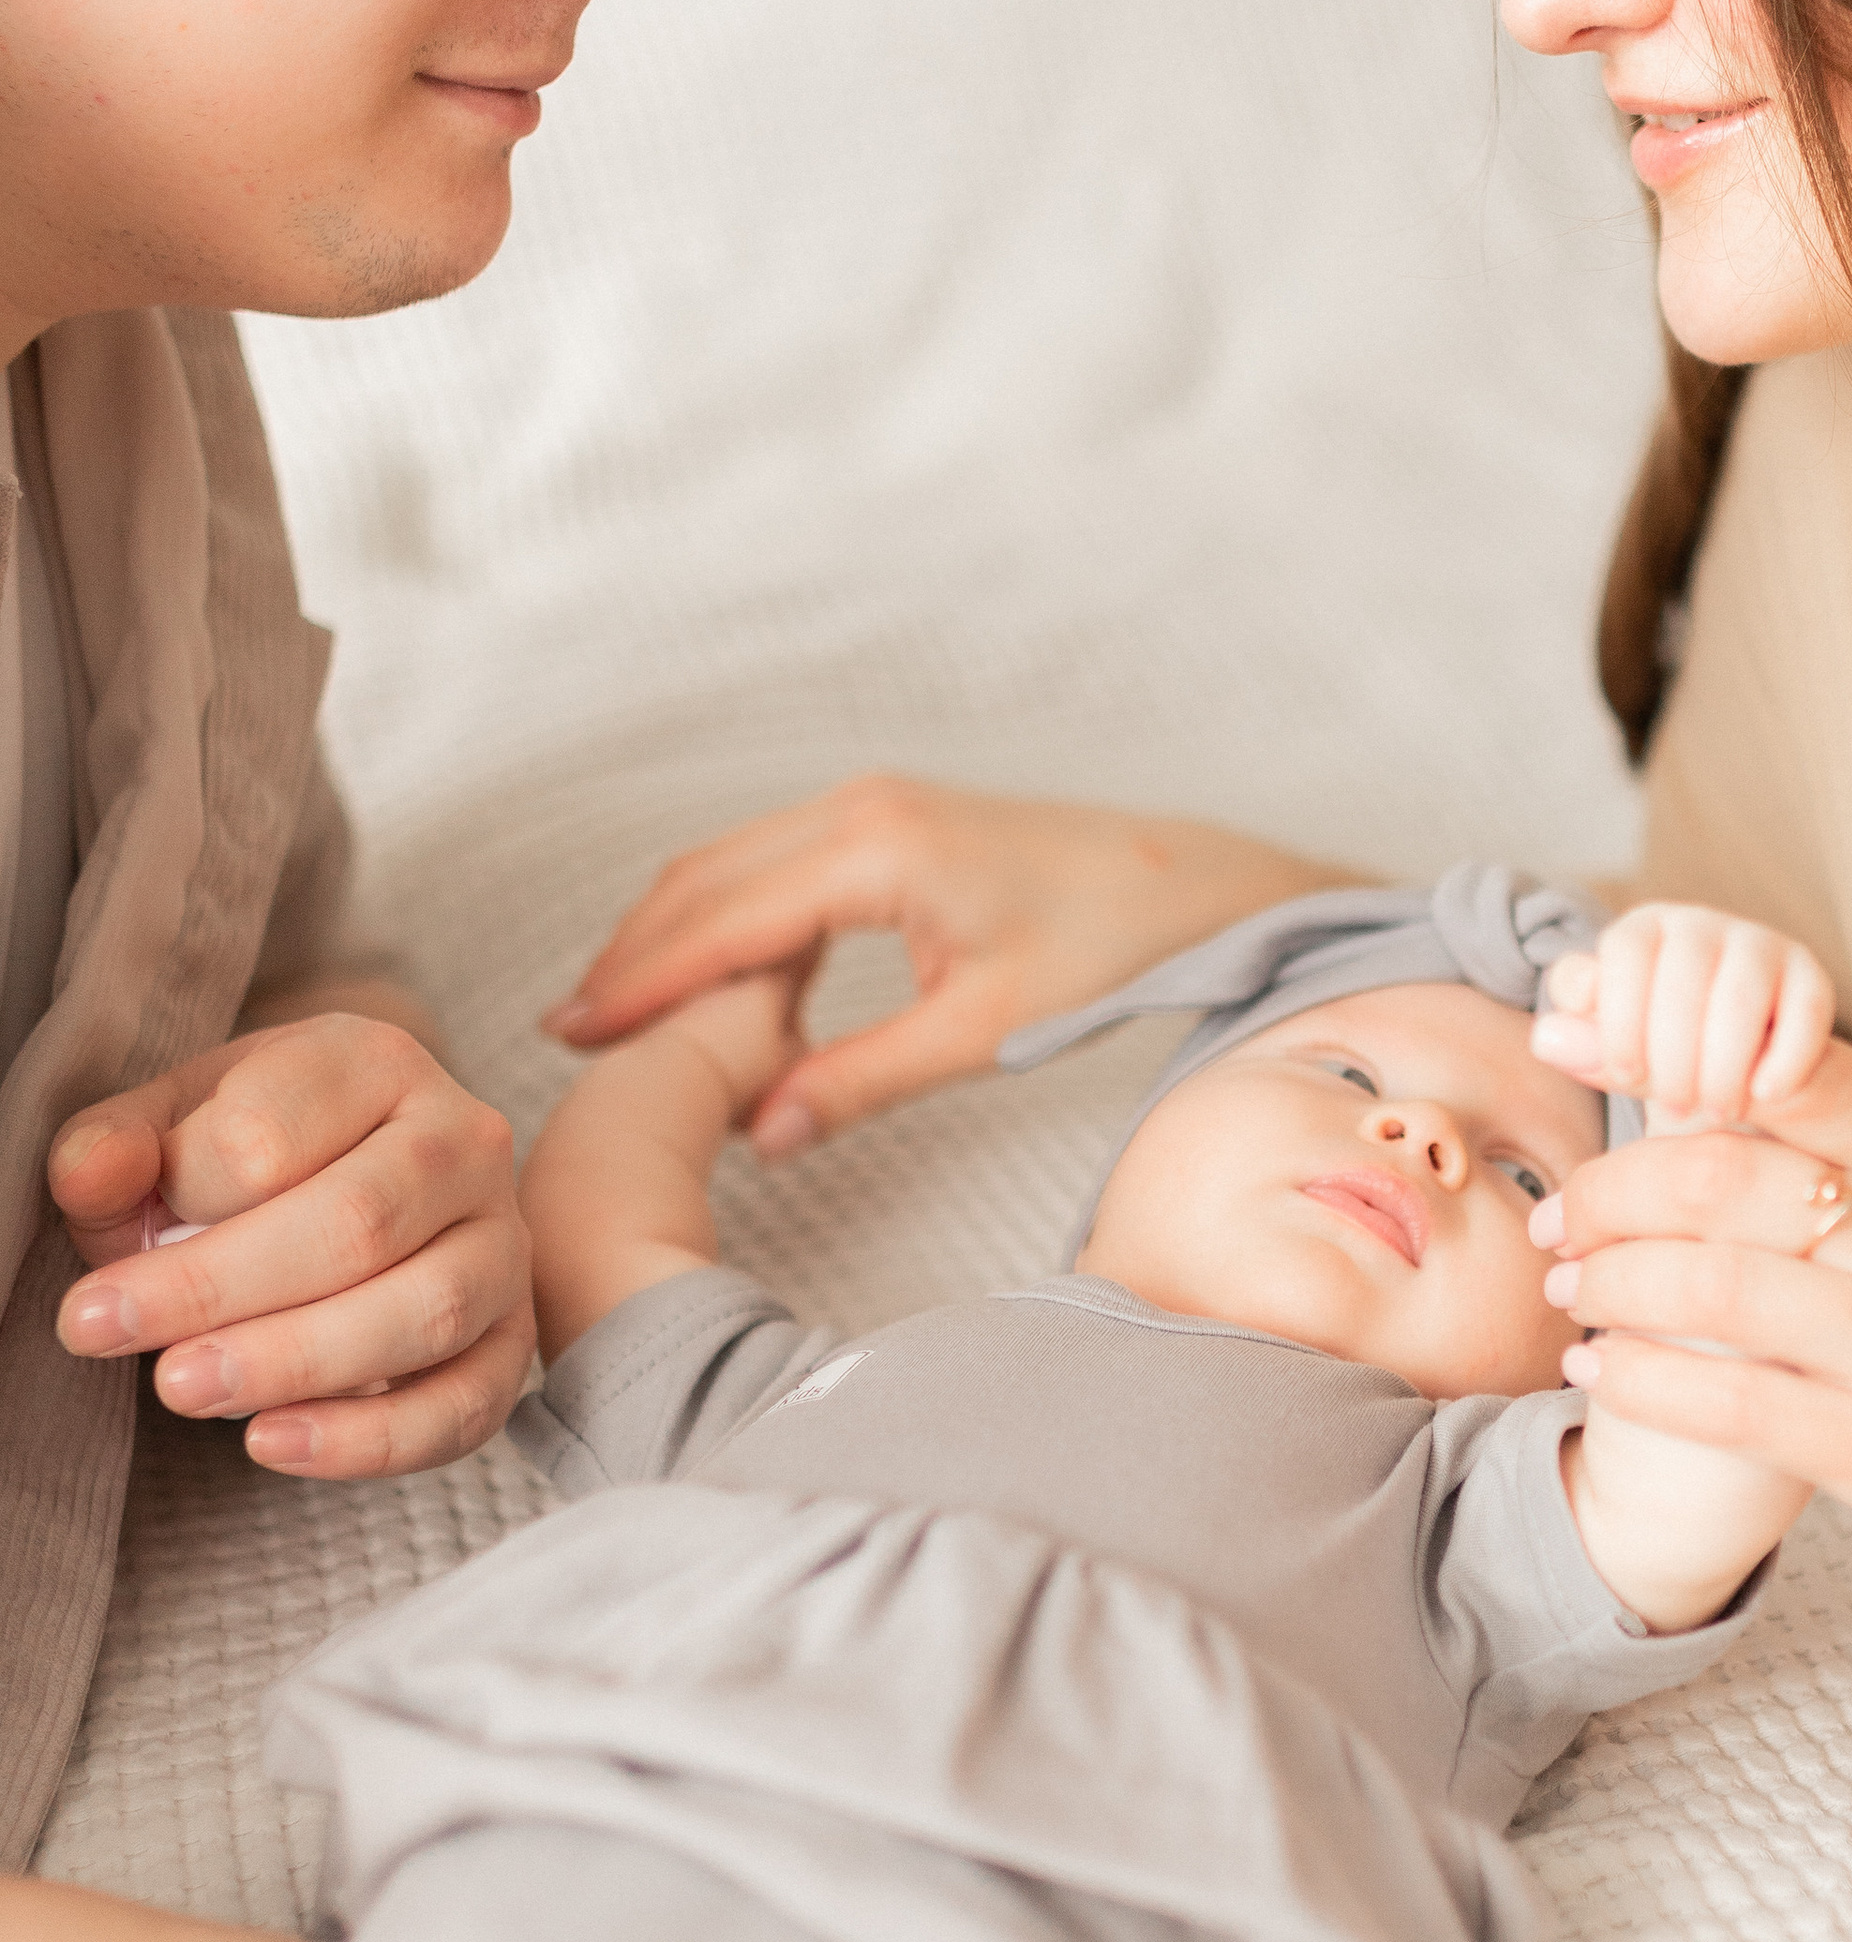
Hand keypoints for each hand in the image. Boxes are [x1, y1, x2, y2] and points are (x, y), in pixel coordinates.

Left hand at [50, 1016, 531, 1478]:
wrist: (357, 1176)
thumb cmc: (250, 1151)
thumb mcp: (169, 1125)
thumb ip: (113, 1146)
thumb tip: (91, 1175)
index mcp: (375, 1062)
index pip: (273, 1133)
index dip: (177, 1198)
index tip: (104, 1253)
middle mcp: (464, 1139)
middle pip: (357, 1222)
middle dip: (218, 1290)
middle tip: (105, 1333)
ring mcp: (503, 1241)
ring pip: (426, 1311)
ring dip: (294, 1363)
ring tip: (180, 1390)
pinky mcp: (513, 1339)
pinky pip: (467, 1404)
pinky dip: (372, 1440)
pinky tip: (273, 1443)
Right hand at [545, 777, 1340, 1157]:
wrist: (1195, 882)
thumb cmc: (1108, 948)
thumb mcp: (985, 1031)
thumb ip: (864, 1079)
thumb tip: (763, 1135)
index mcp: (874, 852)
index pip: (720, 922)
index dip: (639, 983)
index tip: (573, 1038)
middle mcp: (859, 810)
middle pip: (703, 881)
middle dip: (631, 955)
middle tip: (567, 1034)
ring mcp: (872, 806)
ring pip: (730, 864)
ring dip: (669, 931)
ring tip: (613, 1010)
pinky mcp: (889, 820)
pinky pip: (772, 861)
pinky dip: (721, 914)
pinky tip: (707, 976)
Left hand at [1532, 903, 1834, 1125]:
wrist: (1739, 1076)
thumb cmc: (1663, 1061)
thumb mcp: (1625, 1056)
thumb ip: (1593, 1048)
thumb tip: (1546, 1038)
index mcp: (1642, 931)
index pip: (1624, 952)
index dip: (1621, 1020)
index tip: (1625, 1075)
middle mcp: (1700, 924)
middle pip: (1682, 980)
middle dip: (1674, 1056)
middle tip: (1673, 1108)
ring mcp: (1760, 944)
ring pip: (1739, 998)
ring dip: (1724, 1064)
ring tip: (1715, 1110)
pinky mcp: (1810, 976)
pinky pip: (1804, 1008)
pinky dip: (1785, 1057)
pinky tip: (1766, 1095)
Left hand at [1533, 1034, 1851, 1668]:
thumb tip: (1745, 1100)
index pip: (1793, 1073)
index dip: (1662, 1050)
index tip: (1575, 1046)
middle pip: (1728, 1174)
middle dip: (1613, 1187)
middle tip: (1561, 1211)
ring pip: (1714, 1286)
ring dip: (1609, 1281)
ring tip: (1567, 1286)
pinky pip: (1736, 1405)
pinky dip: (1643, 1379)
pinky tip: (1599, 1370)